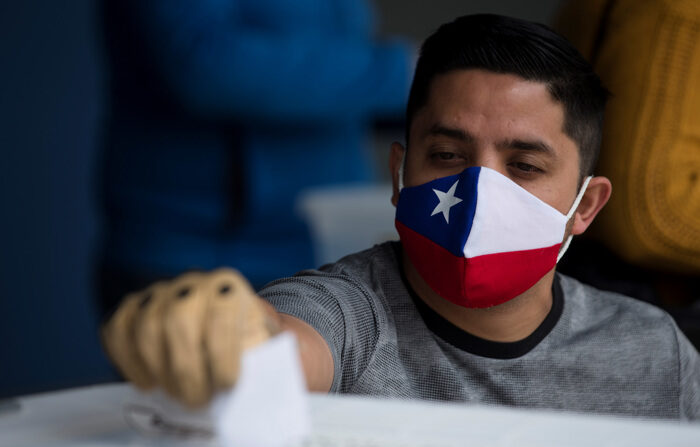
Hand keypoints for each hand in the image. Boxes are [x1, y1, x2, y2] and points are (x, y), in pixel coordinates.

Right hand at [101, 268, 279, 407]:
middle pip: (179, 319)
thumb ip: (257, 356)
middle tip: (197, 400)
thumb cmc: (245, 339)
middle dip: (186, 368)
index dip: (222, 354)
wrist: (228, 324)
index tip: (227, 385)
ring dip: (160, 370)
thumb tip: (245, 381)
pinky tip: (148, 383)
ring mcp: (159, 293)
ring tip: (178, 395)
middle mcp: (192, 284)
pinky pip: (117, 330)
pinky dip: (128, 361)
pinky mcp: (133, 308)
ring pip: (146, 327)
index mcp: (229, 287)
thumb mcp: (263, 343)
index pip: (220, 314)